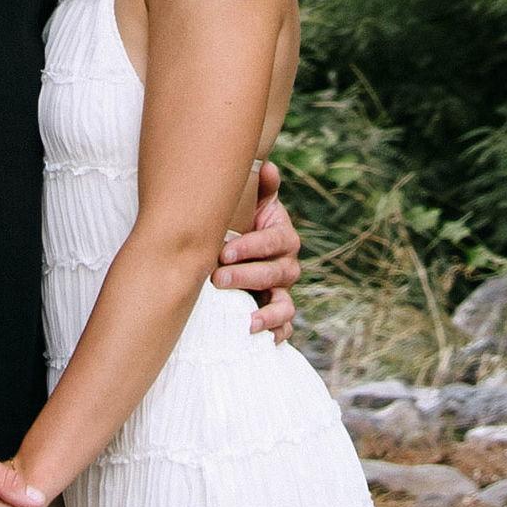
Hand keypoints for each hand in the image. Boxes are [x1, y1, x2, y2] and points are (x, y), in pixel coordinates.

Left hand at [213, 160, 299, 342]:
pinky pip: (285, 327)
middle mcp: (287, 264)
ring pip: (284, 303)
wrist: (241, 245)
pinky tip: (263, 340)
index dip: (251, 246)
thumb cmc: (243, 221)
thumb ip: (261, 187)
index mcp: (283, 236)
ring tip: (248, 322)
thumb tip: (267, 166)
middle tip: (218, 278)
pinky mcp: (277, 311)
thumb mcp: (251, 203)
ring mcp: (283, 290)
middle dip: (247, 276)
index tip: (224, 251)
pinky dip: (277, 333)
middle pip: (276, 273)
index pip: (273, 241)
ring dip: (268, 314)